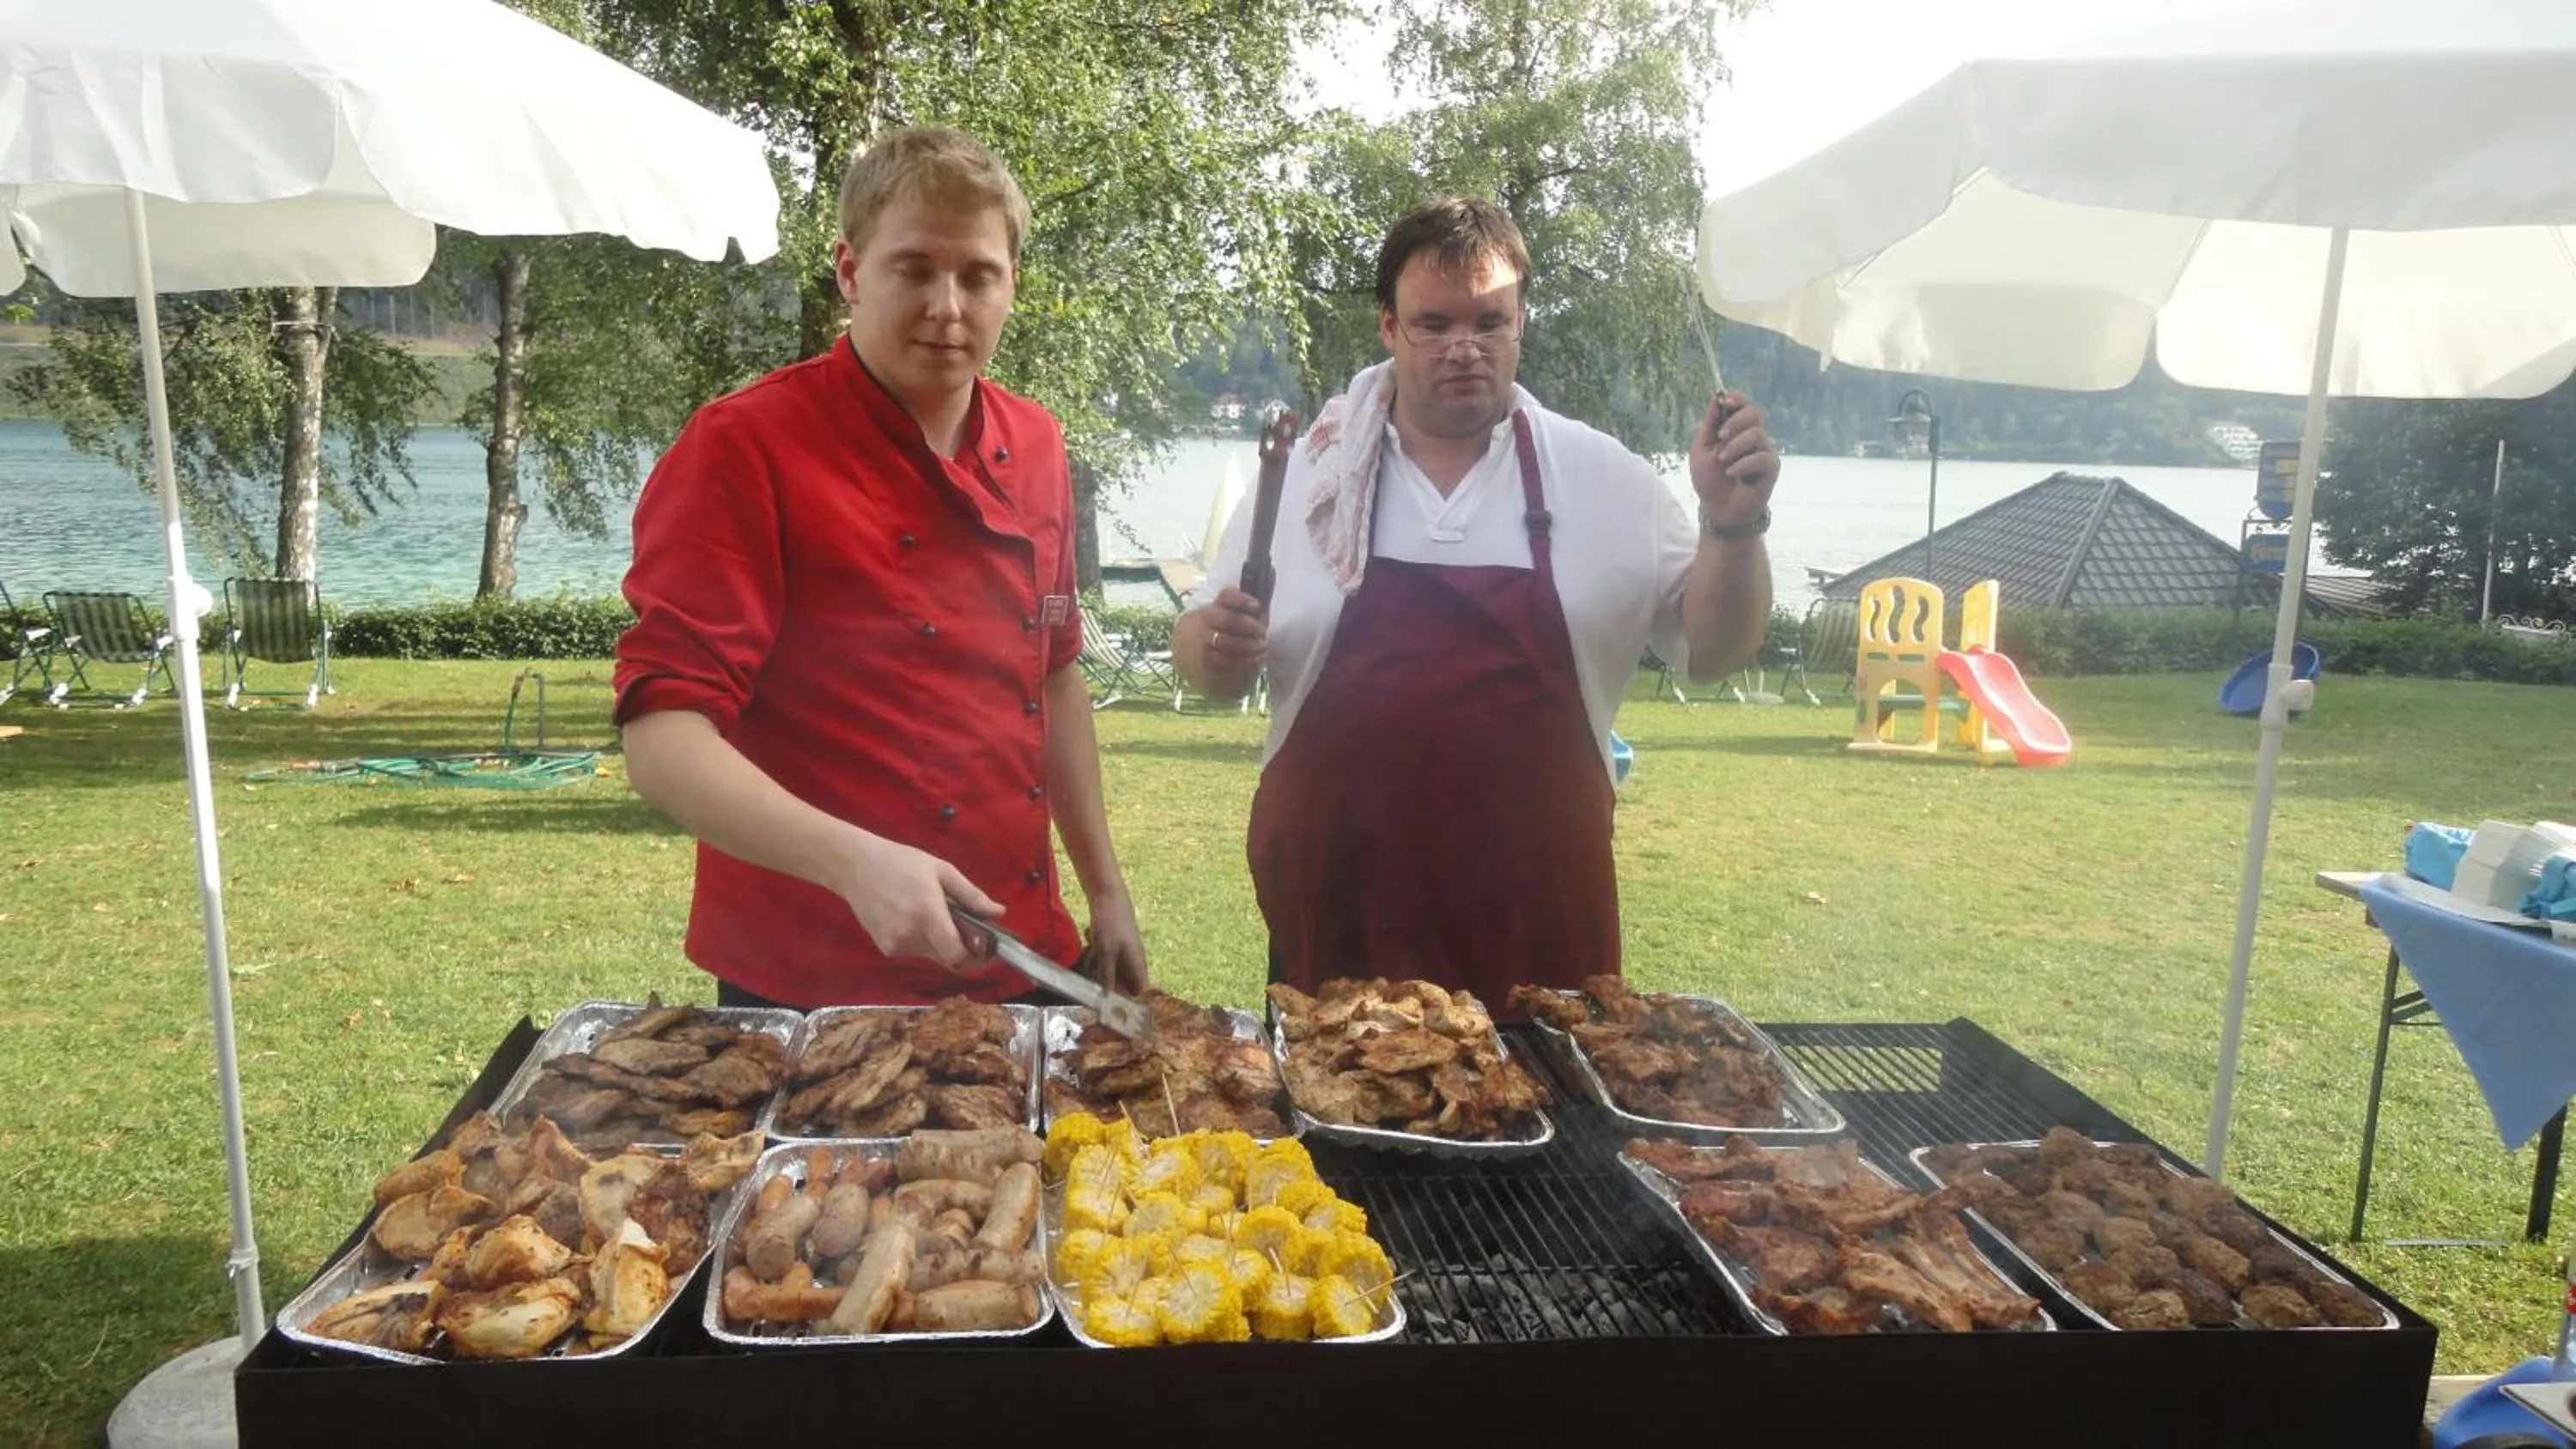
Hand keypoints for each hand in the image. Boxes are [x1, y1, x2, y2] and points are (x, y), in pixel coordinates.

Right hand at [833, 832, 1003, 969]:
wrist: (856, 867)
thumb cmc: (901, 862)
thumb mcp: (942, 871)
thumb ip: (971, 896)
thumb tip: (999, 913)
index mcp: (927, 914)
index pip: (957, 955)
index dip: (977, 957)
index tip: (987, 947)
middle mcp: (910, 936)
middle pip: (948, 959)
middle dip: (962, 948)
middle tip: (966, 928)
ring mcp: (895, 945)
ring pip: (932, 956)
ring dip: (941, 943)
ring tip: (933, 914)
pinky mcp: (885, 949)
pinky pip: (915, 952)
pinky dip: (923, 940)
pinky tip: (914, 918)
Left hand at [1081, 889, 1149, 994]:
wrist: (1108, 895)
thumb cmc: (1111, 924)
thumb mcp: (1106, 953)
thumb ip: (1107, 978)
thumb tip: (1106, 1002)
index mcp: (1138, 966)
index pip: (1138, 992)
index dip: (1124, 1000)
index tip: (1105, 1001)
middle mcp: (1133, 962)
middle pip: (1120, 984)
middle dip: (1104, 981)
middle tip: (1092, 972)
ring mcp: (1124, 952)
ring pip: (1109, 971)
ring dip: (1097, 967)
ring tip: (1091, 953)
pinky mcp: (1113, 945)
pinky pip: (1103, 959)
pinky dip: (1095, 955)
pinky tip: (1091, 942)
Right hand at [1197, 587, 1268, 697]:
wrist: (1203, 653)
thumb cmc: (1233, 629)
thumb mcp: (1248, 612)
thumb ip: (1260, 593)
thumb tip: (1272, 569)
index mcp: (1220, 604)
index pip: (1226, 596)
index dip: (1241, 600)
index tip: (1256, 606)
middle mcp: (1209, 620)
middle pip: (1226, 619)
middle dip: (1248, 626)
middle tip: (1263, 631)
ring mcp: (1205, 640)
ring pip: (1225, 641)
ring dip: (1248, 645)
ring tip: (1263, 646)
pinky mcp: (1207, 661)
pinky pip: (1224, 661)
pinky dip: (1244, 660)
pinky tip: (1256, 658)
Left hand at [1688, 391, 1780, 522]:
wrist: (1718, 509)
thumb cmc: (1709, 479)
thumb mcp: (1701, 450)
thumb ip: (1709, 425)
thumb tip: (1716, 398)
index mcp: (1736, 429)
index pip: (1743, 405)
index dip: (1737, 398)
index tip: (1724, 401)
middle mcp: (1753, 436)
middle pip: (1754, 413)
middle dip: (1735, 421)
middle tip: (1721, 436)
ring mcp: (1764, 451)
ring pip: (1757, 435)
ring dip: (1735, 446)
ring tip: (1722, 461)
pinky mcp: (1771, 468)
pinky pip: (1761, 458)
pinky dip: (1743, 464)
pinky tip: (1731, 473)